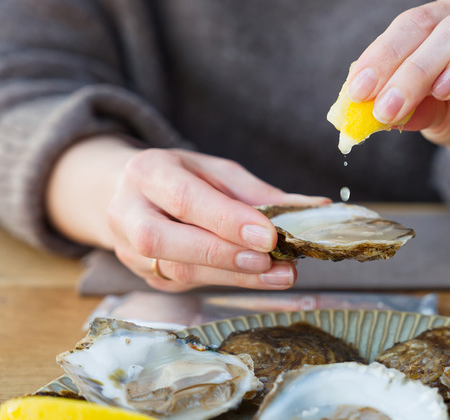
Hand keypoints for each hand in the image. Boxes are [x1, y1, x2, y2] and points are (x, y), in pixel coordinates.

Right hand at [46, 136, 329, 291]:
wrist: (128, 194)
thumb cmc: (181, 178)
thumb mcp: (218, 172)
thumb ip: (260, 192)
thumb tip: (316, 207)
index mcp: (147, 173)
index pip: (185, 199)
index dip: (227, 220)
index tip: (268, 235)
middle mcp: (128, 212)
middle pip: (167, 241)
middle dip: (224, 254)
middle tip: (271, 260)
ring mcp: (131, 250)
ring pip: (178, 270)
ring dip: (235, 276)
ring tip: (281, 274)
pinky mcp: (147, 276)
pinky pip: (187, 283)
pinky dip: (229, 282)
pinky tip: (261, 278)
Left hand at [346, 0, 449, 214]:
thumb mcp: (433, 118)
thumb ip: (407, 109)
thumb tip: (368, 111)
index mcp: (447, 22)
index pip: (411, 27)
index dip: (383, 57)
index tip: (358, 91)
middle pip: (449, 27)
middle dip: (413, 69)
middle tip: (389, 107)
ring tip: (443, 91)